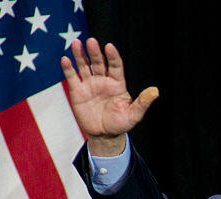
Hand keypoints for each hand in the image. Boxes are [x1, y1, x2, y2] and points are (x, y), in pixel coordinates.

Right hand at [60, 38, 158, 155]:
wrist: (104, 135)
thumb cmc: (120, 124)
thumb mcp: (134, 115)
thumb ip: (143, 103)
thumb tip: (155, 91)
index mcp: (117, 84)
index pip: (115, 66)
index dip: (113, 56)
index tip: (109, 47)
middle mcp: (103, 81)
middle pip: (98, 63)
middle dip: (95, 53)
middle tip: (91, 42)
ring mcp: (90, 84)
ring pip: (84, 66)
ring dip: (80, 55)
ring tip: (76, 44)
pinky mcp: (78, 91)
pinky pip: (73, 77)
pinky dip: (68, 69)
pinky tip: (65, 60)